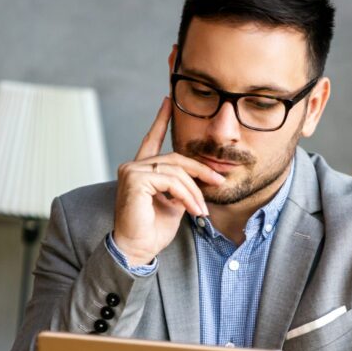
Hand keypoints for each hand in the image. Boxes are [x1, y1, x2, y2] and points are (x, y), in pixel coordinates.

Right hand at [113, 97, 224, 264]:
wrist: (138, 249)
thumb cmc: (153, 231)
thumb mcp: (175, 204)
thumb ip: (182, 186)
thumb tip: (201, 178)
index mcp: (142, 170)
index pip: (151, 139)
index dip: (160, 120)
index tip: (168, 102)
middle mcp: (134, 167)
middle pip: (176, 158)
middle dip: (201, 170)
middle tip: (219, 181)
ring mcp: (132, 171)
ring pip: (177, 171)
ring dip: (195, 191)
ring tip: (202, 210)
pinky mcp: (135, 179)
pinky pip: (171, 181)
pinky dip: (187, 195)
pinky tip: (193, 210)